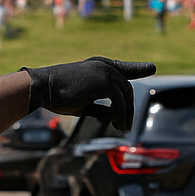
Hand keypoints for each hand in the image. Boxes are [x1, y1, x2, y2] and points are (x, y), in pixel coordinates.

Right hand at [25, 57, 155, 130]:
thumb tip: (115, 117)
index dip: (137, 68)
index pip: (123, 69)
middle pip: (127, 89)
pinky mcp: (104, 81)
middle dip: (129, 109)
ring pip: (126, 96)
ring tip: (122, 129)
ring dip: (126, 115)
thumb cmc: (58, 96)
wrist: (42, 88)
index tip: (151, 68)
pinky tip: (116, 125)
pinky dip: (121, 115)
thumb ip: (101, 107)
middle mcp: (104, 66)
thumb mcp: (84, 103)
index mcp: (98, 67)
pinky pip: (119, 101)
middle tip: (125, 127)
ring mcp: (105, 72)